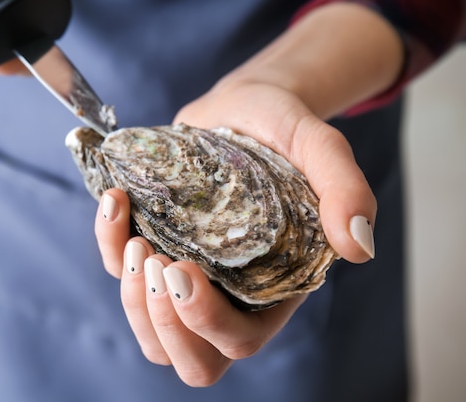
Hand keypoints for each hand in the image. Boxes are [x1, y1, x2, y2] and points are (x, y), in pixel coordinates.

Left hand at [94, 77, 376, 385]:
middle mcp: (227, 293)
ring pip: (149, 328)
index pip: (238, 340)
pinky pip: (119, 270)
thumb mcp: (320, 150)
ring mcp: (187, 272)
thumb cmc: (285, 133)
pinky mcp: (156, 245)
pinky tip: (115, 200)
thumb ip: (344, 191)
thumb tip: (360, 247)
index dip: (204, 322)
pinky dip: (106, 243)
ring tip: (132, 238)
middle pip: (187, 357)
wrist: (245, 109)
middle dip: (162, 322)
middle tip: (155, 261)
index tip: (182, 267)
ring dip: (131, 296)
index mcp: (272, 289)